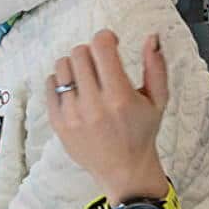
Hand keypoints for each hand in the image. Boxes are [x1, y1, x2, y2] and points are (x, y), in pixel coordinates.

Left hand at [50, 30, 170, 197]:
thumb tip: (151, 38)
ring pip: (62, 65)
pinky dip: (61, 81)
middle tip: (99, 65)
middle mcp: (94, 105)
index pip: (101, 47)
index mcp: (119, 96)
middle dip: (91, 53)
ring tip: (86, 77)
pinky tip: (74, 90)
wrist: (124, 171)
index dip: (106, 37)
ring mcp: (72, 115)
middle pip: (80, 52)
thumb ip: (156, 67)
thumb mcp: (158, 100)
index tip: (111, 44)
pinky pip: (50, 85)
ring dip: (75, 65)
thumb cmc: (142, 133)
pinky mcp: (58, 123)